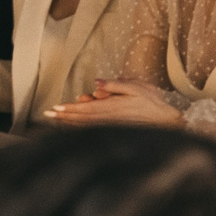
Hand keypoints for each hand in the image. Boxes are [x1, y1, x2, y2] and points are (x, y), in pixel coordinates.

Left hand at [46, 78, 182, 126]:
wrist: (167, 121)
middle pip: (81, 119)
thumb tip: (97, 85)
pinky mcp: (115, 131)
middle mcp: (110, 119)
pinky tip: (73, 128)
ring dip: (69, 124)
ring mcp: (112, 127)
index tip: (55, 109)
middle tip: (48, 115)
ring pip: (86, 126)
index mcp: (113, 107)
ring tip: (56, 121)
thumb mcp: (136, 87)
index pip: (85, 109)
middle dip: (64, 117)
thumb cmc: (153, 103)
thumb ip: (116, 85)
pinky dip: (81, 130)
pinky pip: (94, 131)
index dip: (68, 110)